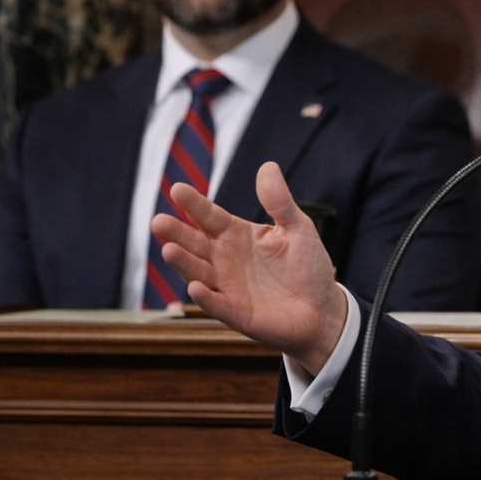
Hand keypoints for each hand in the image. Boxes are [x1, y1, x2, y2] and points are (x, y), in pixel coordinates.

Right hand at [152, 162, 347, 370]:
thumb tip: (268, 167)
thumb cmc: (307, 266)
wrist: (322, 308)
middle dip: (176, 233)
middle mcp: (225, 260)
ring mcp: (228, 287)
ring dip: (183, 263)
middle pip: (195, 243)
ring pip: (198, 273)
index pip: (209, 216)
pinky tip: (196, 288)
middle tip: (158, 221)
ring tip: (169, 250)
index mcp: (236, 235)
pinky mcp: (237, 313)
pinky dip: (205, 298)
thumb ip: (280, 202)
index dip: (194, 204)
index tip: (177, 189)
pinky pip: (217, 305)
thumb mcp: (298, 228)